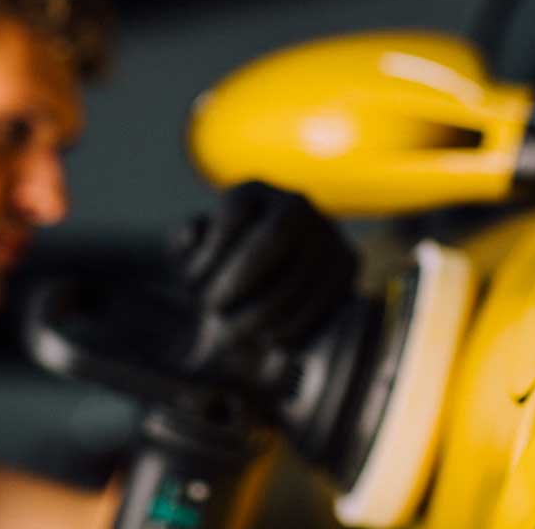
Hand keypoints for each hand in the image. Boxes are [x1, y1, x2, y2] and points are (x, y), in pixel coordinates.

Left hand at [173, 181, 357, 347]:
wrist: (276, 273)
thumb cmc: (223, 267)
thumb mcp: (198, 252)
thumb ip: (185, 245)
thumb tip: (189, 237)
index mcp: (253, 191)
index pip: (234, 212)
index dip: (211, 252)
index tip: (194, 285)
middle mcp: (294, 202)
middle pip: (272, 238)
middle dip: (240, 281)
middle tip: (214, 313)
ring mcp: (326, 230)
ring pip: (300, 272)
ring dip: (262, 312)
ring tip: (234, 335)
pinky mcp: (349, 261)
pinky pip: (325, 298)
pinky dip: (295, 326)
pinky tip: (270, 342)